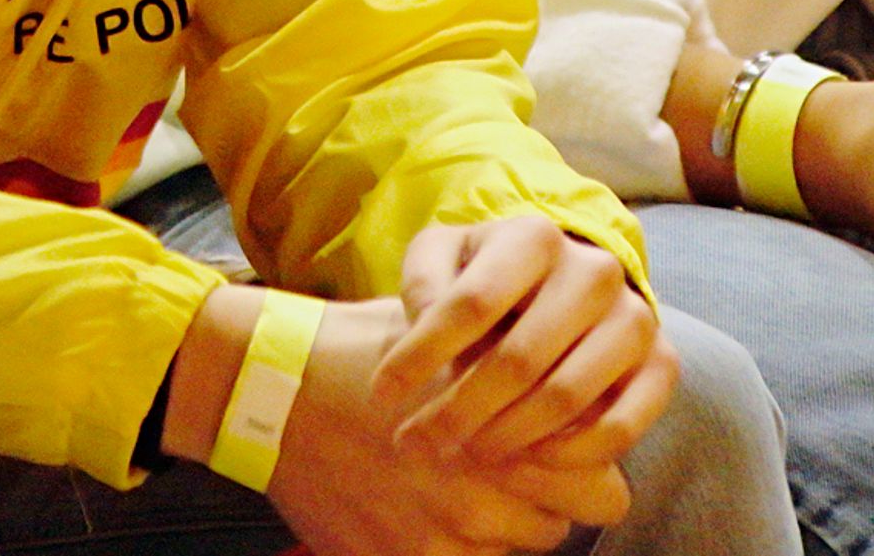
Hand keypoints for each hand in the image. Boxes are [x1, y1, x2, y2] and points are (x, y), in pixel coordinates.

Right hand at [248, 298, 617, 555]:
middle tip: (515, 471)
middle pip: (563, 527)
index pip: (602, 488)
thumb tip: (574, 388)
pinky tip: (423, 511)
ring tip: (458, 484)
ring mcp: (443, 538)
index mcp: (506, 433)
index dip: (588, 470)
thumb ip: (519, 374)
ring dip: (499, 524)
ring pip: (514, 549)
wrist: (271, 392)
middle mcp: (485, 495)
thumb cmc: (364, 352)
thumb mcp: (452, 338)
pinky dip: (451, 545)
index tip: (563, 451)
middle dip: (548, 500)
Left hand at [383, 217, 677, 475]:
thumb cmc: (489, 274)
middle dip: (458, 411)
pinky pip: (620, 426)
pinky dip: (567, 454)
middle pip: (518, 359)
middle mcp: (594, 270)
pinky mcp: (662, 364)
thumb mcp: (444, 256)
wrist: (569, 283)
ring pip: (565, 396)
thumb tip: (424, 317)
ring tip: (461, 453)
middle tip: (417, 443)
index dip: (419, 355)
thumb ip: (424, 278)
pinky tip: (522, 460)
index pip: (470, 303)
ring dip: (505, 437)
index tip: (381, 394)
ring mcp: (634, 318)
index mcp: (534, 236)